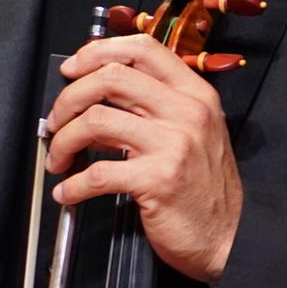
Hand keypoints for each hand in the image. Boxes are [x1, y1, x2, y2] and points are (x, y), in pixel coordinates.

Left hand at [44, 32, 244, 281]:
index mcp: (196, 96)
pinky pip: (97, 173)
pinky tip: (69, 192)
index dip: (98, 53)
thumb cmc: (206, 188)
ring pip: (95, 120)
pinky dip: (72, 185)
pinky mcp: (158, 180)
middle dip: (68, 98)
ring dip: (63, 140)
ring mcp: (174, 145)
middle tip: (57, 120)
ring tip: (60, 158)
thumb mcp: (193, 134)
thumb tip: (96, 98)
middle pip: (110, 78)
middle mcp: (188, 113)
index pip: (143, 49)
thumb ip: (154, 109)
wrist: (229, 237)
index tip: (74, 69)